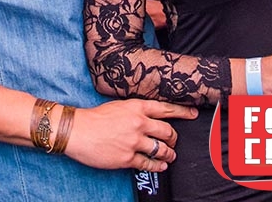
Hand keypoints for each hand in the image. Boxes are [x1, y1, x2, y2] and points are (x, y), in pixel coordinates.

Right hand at [64, 99, 197, 170]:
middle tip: (175, 140)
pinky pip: (148, 164)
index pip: (166, 109)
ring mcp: (134, 141)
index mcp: (137, 107)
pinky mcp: (127, 158)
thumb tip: (150, 116)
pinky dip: (157, 166)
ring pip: (161, 149)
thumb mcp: (120, 105)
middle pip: (167, 131)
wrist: (79, 130)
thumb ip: (137, 110)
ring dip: (169, 153)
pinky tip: (161, 166)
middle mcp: (138, 123)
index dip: (182, 112)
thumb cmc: (96, 116)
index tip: (193, 114)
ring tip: (171, 155)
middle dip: (174, 138)